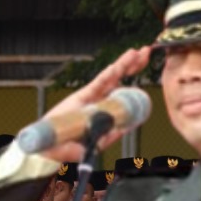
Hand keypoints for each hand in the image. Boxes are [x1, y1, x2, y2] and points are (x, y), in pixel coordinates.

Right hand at [36, 45, 151, 162]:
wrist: (48, 145)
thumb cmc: (69, 148)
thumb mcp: (93, 147)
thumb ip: (107, 138)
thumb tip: (124, 129)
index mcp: (110, 116)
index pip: (128, 98)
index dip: (139, 89)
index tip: (152, 78)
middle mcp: (104, 103)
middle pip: (123, 81)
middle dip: (135, 67)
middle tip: (147, 52)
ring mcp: (95, 98)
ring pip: (113, 78)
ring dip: (125, 64)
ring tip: (137, 53)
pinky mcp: (84, 94)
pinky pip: (99, 83)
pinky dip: (109, 74)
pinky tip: (118, 66)